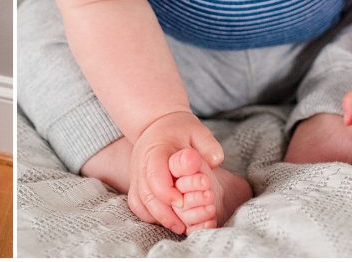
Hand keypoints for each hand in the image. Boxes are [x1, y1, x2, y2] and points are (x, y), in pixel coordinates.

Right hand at [127, 111, 223, 234]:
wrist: (158, 124)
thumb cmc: (180, 129)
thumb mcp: (196, 130)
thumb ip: (207, 144)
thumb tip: (215, 160)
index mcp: (154, 150)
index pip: (155, 175)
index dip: (167, 192)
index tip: (182, 201)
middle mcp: (140, 164)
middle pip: (146, 194)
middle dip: (164, 213)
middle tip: (183, 225)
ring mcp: (136, 175)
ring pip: (139, 202)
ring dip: (157, 217)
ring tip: (178, 227)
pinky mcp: (136, 184)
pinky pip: (137, 204)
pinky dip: (150, 216)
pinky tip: (167, 220)